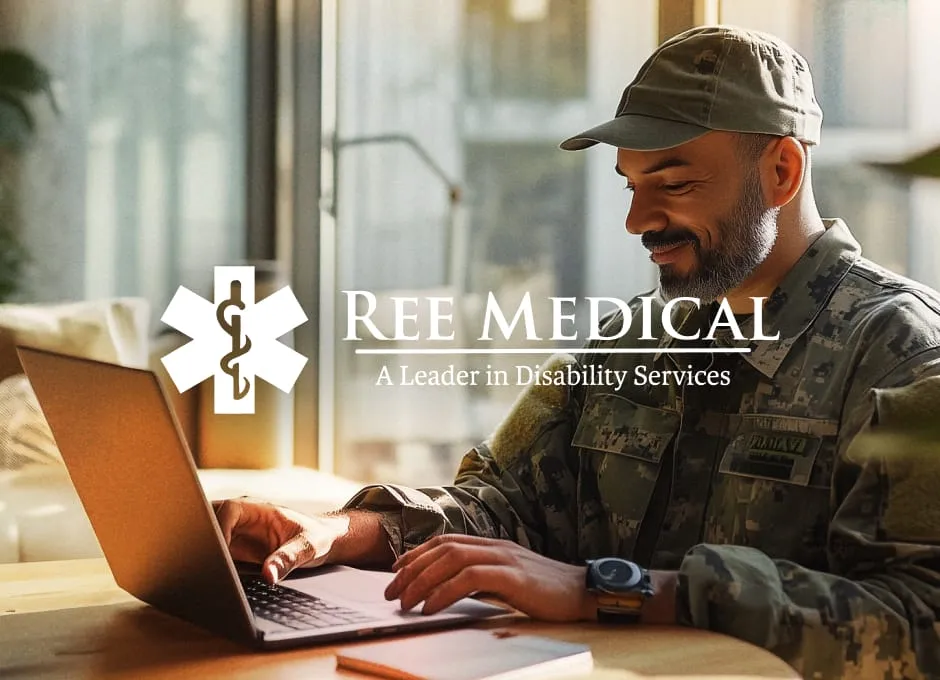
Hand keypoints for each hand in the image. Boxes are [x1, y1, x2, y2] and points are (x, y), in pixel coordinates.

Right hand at [212, 497, 392, 583]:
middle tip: (196, 562)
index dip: (218, 528)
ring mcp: (234, 534)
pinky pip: (212, 554)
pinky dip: (206, 563)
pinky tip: (204, 580)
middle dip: (199, 537)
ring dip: (200, 552)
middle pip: (209, 520)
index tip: (216, 551)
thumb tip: (268, 575)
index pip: (228, 511)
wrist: (322, 539)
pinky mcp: (232, 550)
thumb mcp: (308, 546)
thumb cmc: (317, 536)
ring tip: (196, 574)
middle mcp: (241, 519)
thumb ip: (289, 558)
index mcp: (257, 509)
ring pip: (206, 537)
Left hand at [383, 535, 594, 621]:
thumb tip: (451, 590)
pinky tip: (431, 607)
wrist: (584, 591)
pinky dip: (445, 591)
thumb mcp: (509, 580)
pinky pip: (470, 578)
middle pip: (442, 549)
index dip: (417, 554)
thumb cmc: (547, 591)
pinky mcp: (512, 576)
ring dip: (422, 581)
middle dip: (411, 570)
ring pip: (451, 559)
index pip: (445, 541)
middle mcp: (494, 546)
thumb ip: (484, 578)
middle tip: (391, 592)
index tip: (396, 571)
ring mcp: (504, 558)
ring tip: (405, 602)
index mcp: (492, 545)